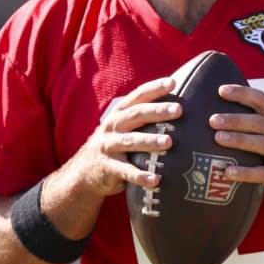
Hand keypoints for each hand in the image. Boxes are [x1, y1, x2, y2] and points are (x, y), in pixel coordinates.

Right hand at [62, 77, 182, 199]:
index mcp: (119, 113)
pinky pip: (126, 171)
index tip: (172, 83)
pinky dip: (140, 176)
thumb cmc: (115, 145)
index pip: (138, 96)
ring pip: (131, 141)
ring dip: (150, 141)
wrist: (84, 172)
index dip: (154, 88)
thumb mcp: (123, 128)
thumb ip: (143, 118)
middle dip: (158, 111)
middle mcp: (113, 126)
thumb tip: (179, 108)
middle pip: (136, 115)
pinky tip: (156, 180)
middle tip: (178, 110)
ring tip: (168, 142)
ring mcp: (108, 146)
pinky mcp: (107, 167)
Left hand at [209, 83, 263, 207]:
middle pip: (260, 122)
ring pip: (263, 144)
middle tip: (213, 120)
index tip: (222, 90)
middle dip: (236, 119)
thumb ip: (256, 122)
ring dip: (240, 140)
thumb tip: (220, 114)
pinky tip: (228, 172)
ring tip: (219, 138)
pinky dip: (245, 173)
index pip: (262, 100)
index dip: (243, 93)